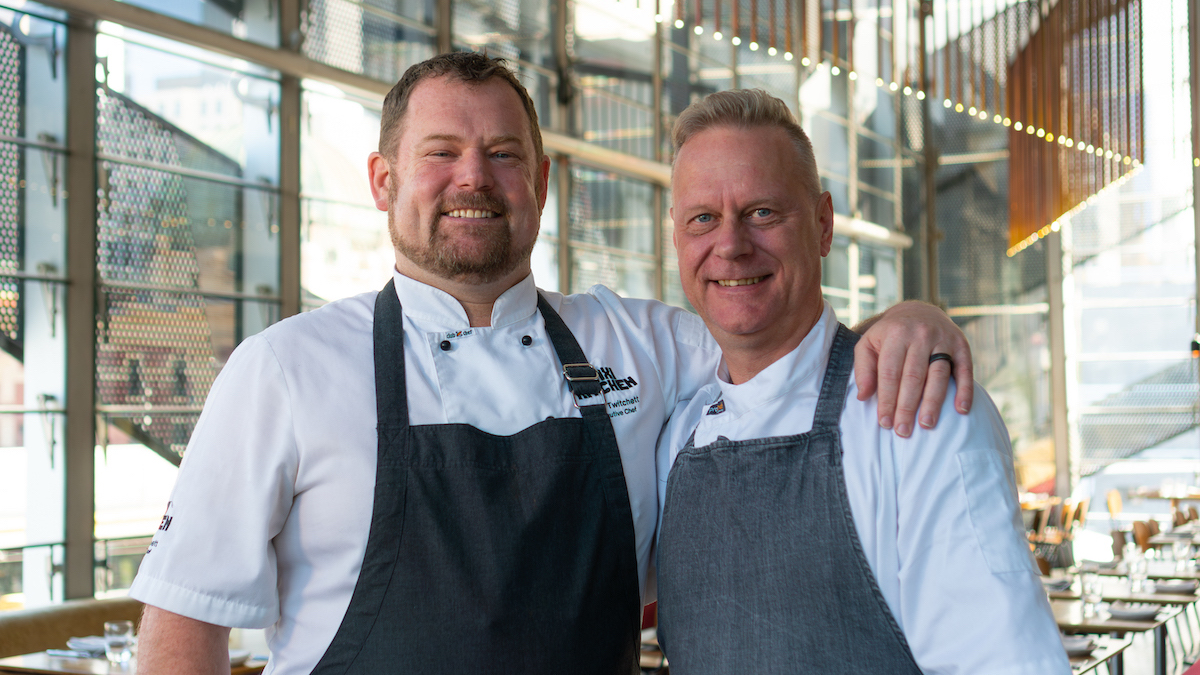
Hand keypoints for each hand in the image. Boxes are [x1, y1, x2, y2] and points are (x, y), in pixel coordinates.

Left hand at [853, 300, 973, 436]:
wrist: (918, 311)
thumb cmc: (889, 335)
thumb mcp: (868, 344)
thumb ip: (863, 369)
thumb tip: (863, 397)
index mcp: (896, 334)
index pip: (890, 373)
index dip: (887, 399)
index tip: (885, 422)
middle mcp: (920, 335)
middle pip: (914, 377)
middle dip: (907, 406)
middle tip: (903, 431)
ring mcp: (943, 339)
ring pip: (939, 375)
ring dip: (933, 402)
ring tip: (927, 424)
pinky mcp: (962, 345)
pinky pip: (965, 370)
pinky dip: (965, 390)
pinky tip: (961, 410)